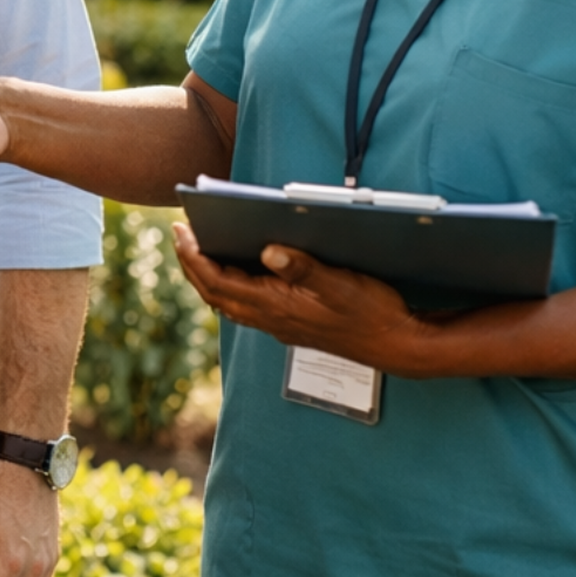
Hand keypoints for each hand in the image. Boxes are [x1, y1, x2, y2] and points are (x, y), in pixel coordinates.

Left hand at [171, 222, 450, 378]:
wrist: (395, 345)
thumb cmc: (372, 313)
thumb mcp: (341, 283)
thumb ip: (303, 267)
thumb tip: (268, 251)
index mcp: (276, 306)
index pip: (218, 282)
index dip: (194, 257)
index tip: (181, 231)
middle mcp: (271, 319)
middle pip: (214, 293)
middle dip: (191, 265)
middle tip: (180, 235)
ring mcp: (279, 325)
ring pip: (228, 303)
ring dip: (208, 278)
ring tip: (199, 249)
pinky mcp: (290, 325)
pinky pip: (246, 308)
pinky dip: (230, 288)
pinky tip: (237, 274)